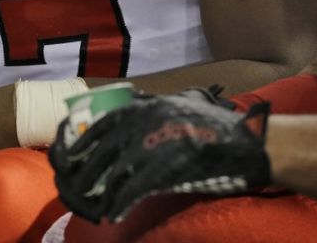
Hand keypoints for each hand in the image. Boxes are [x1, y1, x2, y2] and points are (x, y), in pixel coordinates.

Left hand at [49, 87, 270, 223]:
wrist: (243, 142)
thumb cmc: (214, 124)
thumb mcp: (179, 105)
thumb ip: (155, 107)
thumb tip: (134, 105)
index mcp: (144, 108)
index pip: (101, 124)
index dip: (84, 140)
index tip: (73, 153)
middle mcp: (141, 126)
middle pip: (101, 152)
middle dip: (86, 172)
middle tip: (76, 185)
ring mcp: (150, 149)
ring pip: (112, 174)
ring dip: (100, 193)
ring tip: (95, 207)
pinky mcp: (161, 172)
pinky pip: (131, 191)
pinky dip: (119, 203)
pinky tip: (114, 213)